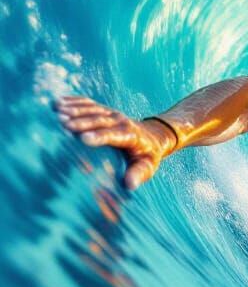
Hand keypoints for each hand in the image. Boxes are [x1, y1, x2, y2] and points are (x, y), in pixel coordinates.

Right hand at [54, 94, 176, 190]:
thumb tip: (130, 185)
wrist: (152, 136)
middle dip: (82, 122)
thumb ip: (139, 174)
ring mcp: (112, 113)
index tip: (83, 139)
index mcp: (131, 136)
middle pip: (100, 120)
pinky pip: (88, 104)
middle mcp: (121, 121)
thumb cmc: (146, 156)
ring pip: (93, 110)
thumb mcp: (147, 166)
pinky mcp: (104, 109)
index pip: (115, 135)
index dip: (100, 136)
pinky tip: (57, 103)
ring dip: (74, 110)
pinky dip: (73, 102)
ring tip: (57, 111)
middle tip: (63, 123)